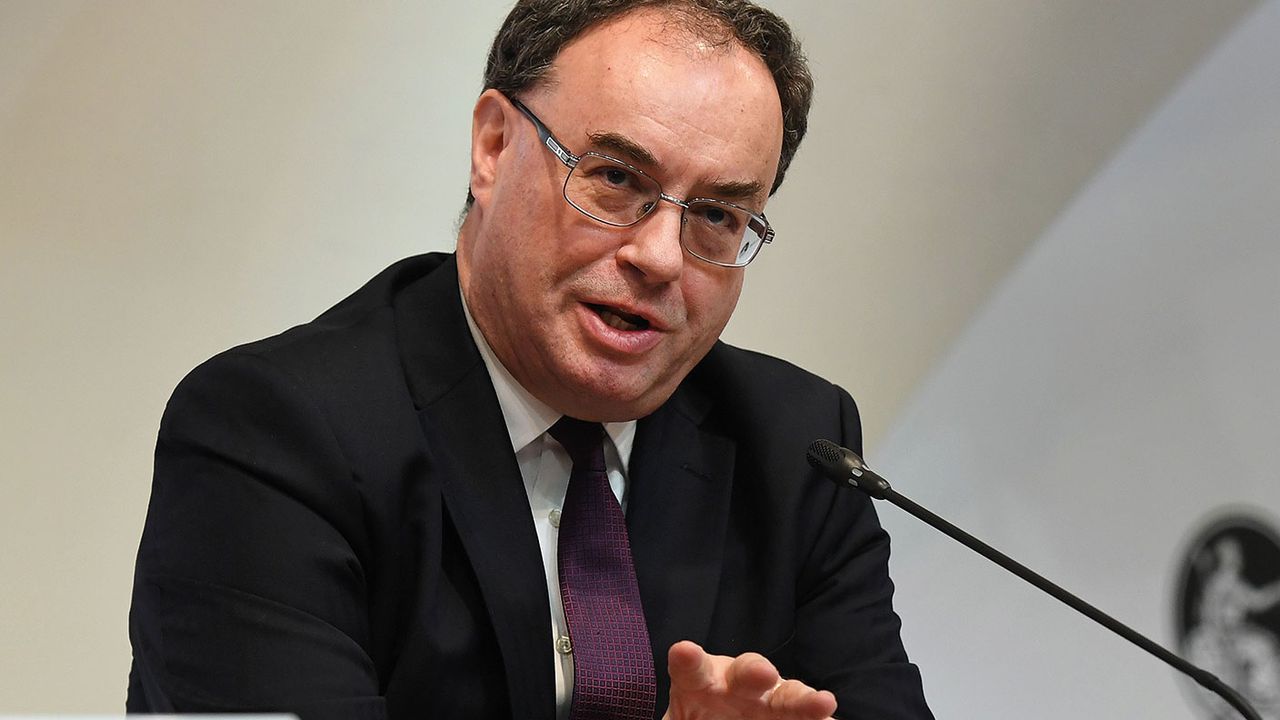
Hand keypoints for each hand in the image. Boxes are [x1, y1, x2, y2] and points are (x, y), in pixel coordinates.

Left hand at [663, 640, 837, 719]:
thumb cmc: (698, 716)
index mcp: (699, 682)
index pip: (691, 668)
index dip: (688, 659)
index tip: (683, 651)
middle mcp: (736, 685)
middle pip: (746, 671)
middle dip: (755, 670)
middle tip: (763, 673)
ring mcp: (769, 700)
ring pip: (787, 694)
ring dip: (803, 697)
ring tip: (821, 702)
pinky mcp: (794, 716)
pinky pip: (810, 716)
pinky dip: (820, 718)